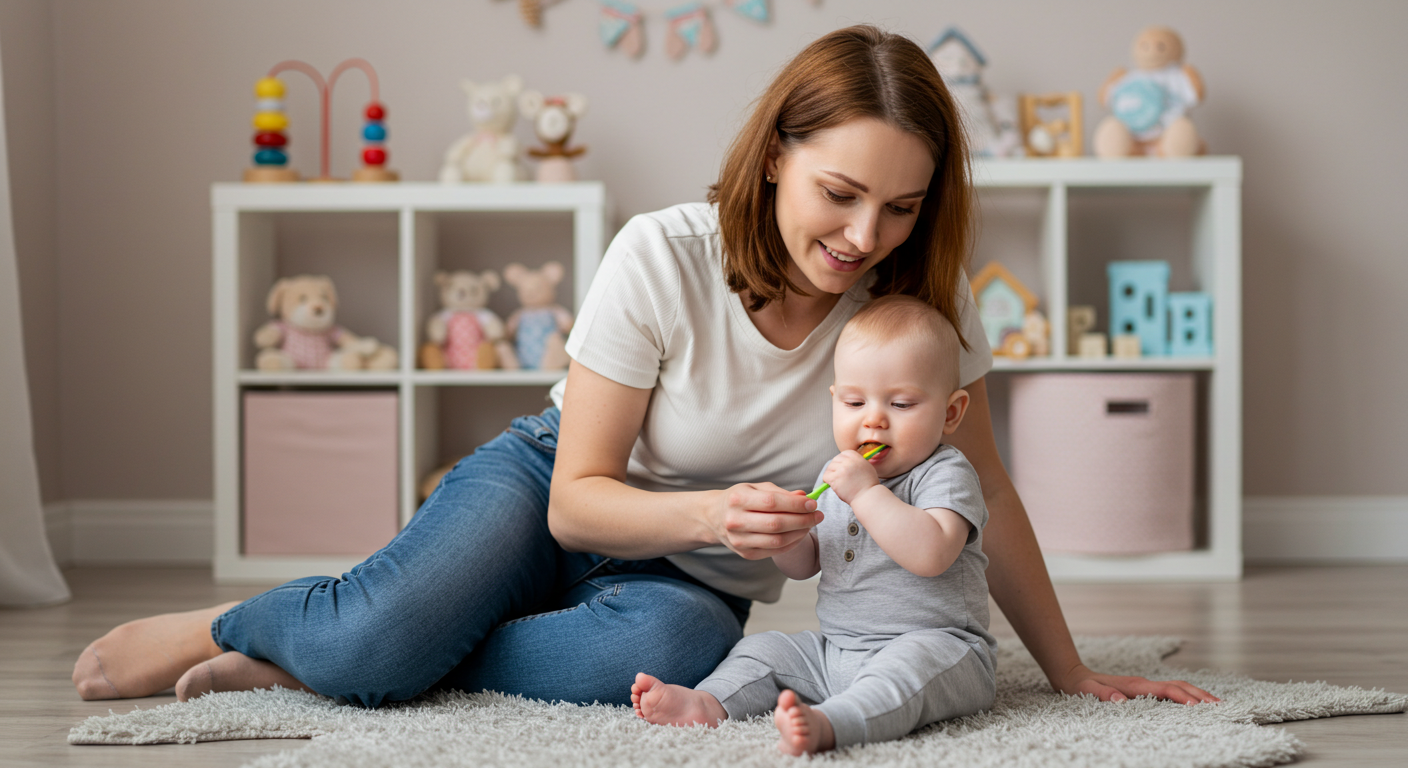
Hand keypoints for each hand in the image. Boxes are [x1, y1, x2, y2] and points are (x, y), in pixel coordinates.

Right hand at [711, 483, 821, 559]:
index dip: (796, 504)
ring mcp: (739, 541)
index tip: (813, 503)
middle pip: (776, 524)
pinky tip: (799, 534)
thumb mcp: (756, 488)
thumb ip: (780, 493)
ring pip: (777, 541)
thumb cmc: (740, 499)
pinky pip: (775, 551)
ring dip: (800, 533)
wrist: (714, 517)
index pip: (772, 502)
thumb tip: (805, 497)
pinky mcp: (746, 554)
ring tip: (810, 525)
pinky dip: (792, 543)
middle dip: (803, 520)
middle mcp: (735, 521)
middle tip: (818, 515)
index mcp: (737, 499)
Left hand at [821, 450, 879, 504]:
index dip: (842, 460)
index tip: (843, 467)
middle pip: (835, 460)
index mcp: (856, 457)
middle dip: (836, 467)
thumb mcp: (866, 467)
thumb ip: (856, 461)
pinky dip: (827, 480)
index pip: (843, 453)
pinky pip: (826, 476)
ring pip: (829, 468)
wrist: (868, 496)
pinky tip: (834, 484)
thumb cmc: (868, 484)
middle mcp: (848, 461)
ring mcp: (841, 470)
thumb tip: (846, 460)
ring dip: (832, 474)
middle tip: (840, 476)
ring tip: (838, 481)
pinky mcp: (835, 478)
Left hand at [1057, 663, 1220, 704]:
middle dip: (1200, 695)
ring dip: (1198, 695)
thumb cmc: (1082, 686)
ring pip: (1178, 687)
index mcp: (1135, 685)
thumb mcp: (1087, 691)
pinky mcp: (1145, 689)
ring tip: (1217, 706)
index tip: (1199, 707)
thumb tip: (1120, 700)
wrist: (1075, 675)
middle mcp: (1144, 683)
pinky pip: (1171, 692)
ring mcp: (1146, 685)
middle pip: (1179, 686)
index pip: (1166, 689)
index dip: (1183, 697)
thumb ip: (1102, 695)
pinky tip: (1195, 705)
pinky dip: (1188, 697)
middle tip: (1221, 707)